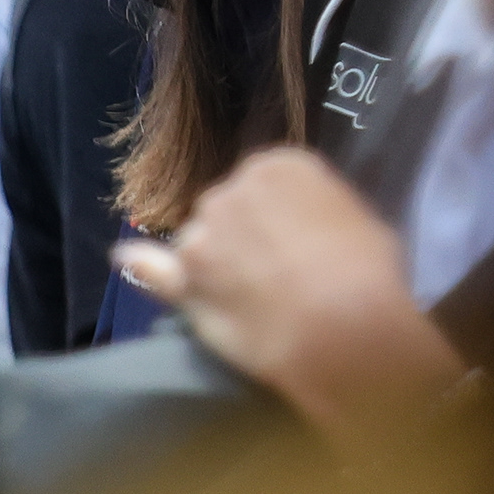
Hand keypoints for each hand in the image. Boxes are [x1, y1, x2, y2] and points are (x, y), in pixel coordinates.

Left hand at [114, 148, 463, 454]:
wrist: (340, 327)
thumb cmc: (366, 272)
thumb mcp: (356, 220)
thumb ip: (314, 210)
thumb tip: (301, 220)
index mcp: (277, 166)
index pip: (264, 184)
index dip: (279, 217)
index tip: (297, 240)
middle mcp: (227, 191)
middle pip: (225, 211)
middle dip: (242, 237)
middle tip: (277, 272)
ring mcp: (198, 235)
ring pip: (197, 244)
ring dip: (214, 263)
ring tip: (252, 297)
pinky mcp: (182, 281)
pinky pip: (149, 268)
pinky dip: (140, 265)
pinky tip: (126, 259)